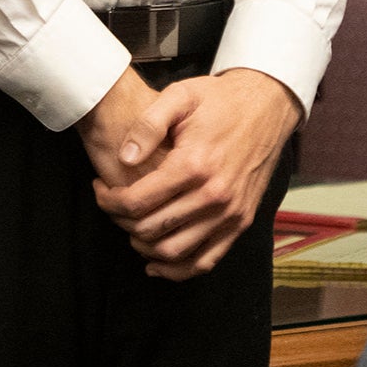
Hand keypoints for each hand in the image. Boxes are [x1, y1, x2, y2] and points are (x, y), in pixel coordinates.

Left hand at [90, 68, 300, 281]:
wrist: (267, 106)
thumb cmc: (220, 100)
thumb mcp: (181, 96)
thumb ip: (148, 124)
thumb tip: (125, 158)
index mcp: (194, 164)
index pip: (136, 201)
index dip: (108, 201)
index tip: (99, 189)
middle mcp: (213, 195)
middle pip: (150, 229)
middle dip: (120, 222)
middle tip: (112, 206)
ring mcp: (230, 213)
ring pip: (174, 252)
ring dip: (143, 246)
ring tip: (130, 226)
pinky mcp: (241, 222)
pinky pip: (206, 261)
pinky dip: (177, 270)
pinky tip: (155, 262)